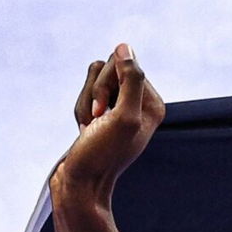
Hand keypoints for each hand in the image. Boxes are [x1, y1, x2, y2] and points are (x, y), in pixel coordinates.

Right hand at [53, 43, 164, 202]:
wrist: (82, 183)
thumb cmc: (103, 154)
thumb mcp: (123, 117)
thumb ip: (131, 81)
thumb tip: (125, 48)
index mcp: (153, 103)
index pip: (124, 64)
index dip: (105, 84)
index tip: (105, 113)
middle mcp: (140, 104)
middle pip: (106, 69)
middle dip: (93, 93)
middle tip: (96, 121)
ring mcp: (120, 108)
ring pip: (92, 80)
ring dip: (83, 104)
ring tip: (90, 128)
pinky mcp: (102, 114)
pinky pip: (84, 95)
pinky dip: (78, 111)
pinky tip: (84, 130)